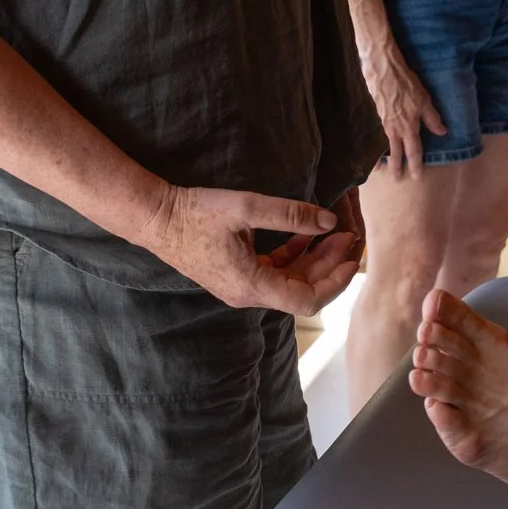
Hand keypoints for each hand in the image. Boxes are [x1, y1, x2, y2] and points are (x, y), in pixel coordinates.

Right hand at [135, 185, 360, 316]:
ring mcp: (241, 286)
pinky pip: (274, 272)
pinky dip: (294, 256)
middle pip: (302, 290)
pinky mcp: (237, 274)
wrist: (156, 218)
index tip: (352, 257)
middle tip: (349, 235)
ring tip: (334, 232)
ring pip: (290, 281)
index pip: (308, 300)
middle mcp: (248, 294)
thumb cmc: (197, 213)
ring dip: (314, 259)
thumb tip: (330, 223)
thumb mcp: (247, 207)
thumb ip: (291, 215)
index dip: (335, 281)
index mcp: (252, 286)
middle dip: (330, 264)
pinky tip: (306, 234)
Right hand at [363, 51, 446, 178]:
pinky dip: (382, 143)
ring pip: (387, 144)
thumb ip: (432, 118)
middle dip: (397, 167)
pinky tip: (383, 144)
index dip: (416, 164)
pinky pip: (382, 134)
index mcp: (408, 126)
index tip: (416, 176)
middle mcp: (395, 128)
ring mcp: (384, 122)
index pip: (414, 150)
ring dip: (388, 157)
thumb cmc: (405, 84)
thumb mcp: (424, 100)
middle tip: (395, 180)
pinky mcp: (378, 113)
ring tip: (385, 168)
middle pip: (396, 152)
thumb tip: (442, 132)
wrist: (383, 71)